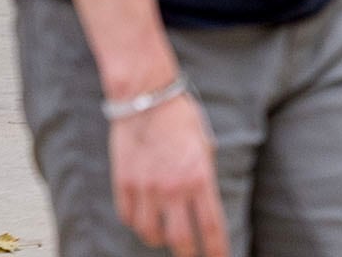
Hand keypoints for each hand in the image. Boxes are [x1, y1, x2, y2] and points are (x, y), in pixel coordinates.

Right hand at [110, 93, 225, 256]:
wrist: (146, 98)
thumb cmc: (180, 118)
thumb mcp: (204, 145)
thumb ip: (204, 175)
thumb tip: (202, 203)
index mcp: (199, 176)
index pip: (211, 225)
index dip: (217, 249)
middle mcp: (173, 187)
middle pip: (180, 239)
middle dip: (189, 254)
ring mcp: (146, 188)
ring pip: (151, 233)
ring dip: (160, 238)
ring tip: (166, 233)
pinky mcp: (124, 185)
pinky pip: (130, 218)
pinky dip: (138, 223)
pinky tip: (145, 218)